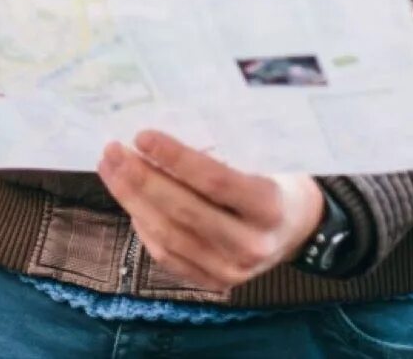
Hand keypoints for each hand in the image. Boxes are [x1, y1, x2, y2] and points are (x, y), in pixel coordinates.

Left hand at [97, 130, 325, 292]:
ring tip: (111, 170)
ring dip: (132, 200)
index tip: (141, 135)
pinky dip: (143, 227)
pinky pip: (167, 256)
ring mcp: (231, 270)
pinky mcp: (214, 283)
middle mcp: (251, 245)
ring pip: (168, 235)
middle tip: (113, 150)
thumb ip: (225, 152)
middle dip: (140, 179)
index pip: (214, 181)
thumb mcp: (266, 160)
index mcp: (269, 208)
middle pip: (184, 211)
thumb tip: (164, 129)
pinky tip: (130, 201)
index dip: (175, 158)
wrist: (300, 229)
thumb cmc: (277, 180)